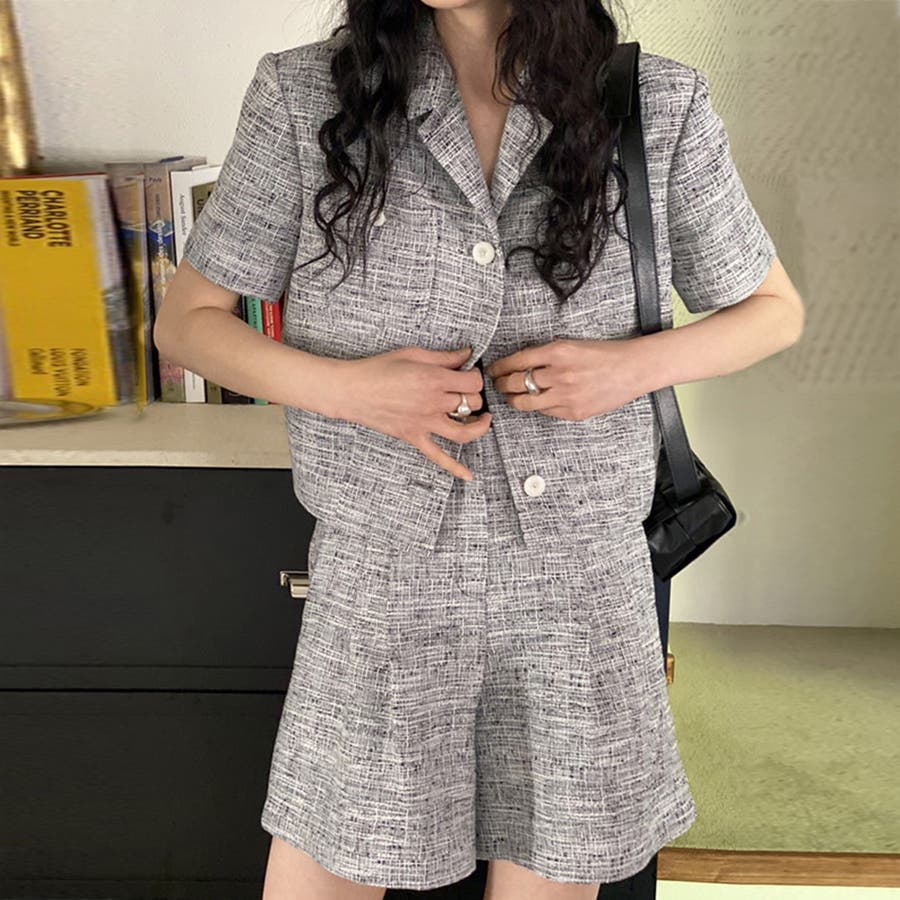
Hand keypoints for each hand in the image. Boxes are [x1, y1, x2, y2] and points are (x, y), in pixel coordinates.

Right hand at [334, 346, 491, 480]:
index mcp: (434, 380)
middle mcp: (433, 403)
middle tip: (465, 390)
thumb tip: (467, 354)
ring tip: (483, 419)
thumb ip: (444, 357)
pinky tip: (468, 475)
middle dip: (474, 395)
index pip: (473, 382)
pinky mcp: (414, 437)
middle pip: (472, 403)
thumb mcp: (413, 354)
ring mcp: (424, 423)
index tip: (469, 373)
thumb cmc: (377, 369)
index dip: (476, 376)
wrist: (351, 390)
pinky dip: (455, 468)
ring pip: (464, 432)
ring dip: (479, 427)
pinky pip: (438, 457)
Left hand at [485, 337, 646, 419]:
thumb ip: (545, 355)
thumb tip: (518, 365)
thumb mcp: (571, 345)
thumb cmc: (604, 354)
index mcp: (557, 351)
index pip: (516, 361)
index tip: (492, 370)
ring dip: (513, 399)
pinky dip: (538, 406)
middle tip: (498, 384)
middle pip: (515, 383)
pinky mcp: (573, 412)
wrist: (633, 369)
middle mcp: (559, 374)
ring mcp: (566, 396)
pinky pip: (545, 411)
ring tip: (511, 396)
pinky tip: (538, 401)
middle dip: (501, 384)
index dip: (499, 367)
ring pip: (524, 402)